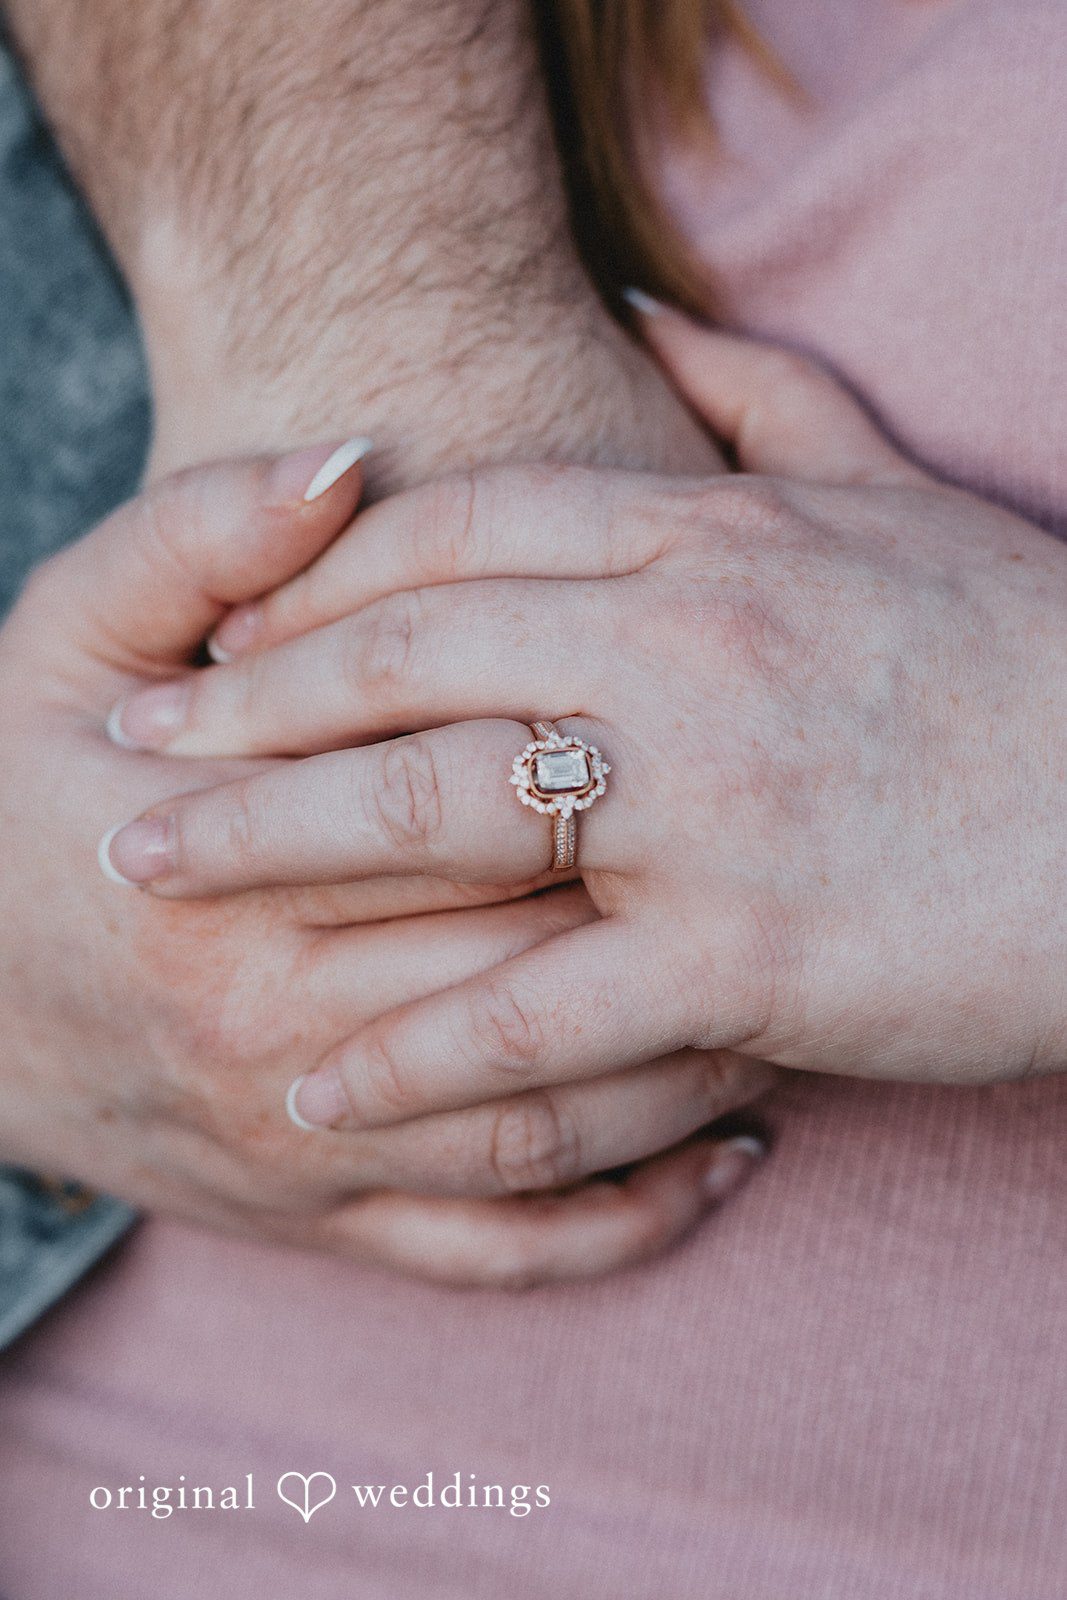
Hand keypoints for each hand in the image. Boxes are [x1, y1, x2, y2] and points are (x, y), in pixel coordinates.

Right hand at [1, 440, 768, 1284]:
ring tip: (798, 985)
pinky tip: (727, 1158)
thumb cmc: (7, 794)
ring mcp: (310, 1147)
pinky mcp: (323, 1226)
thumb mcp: (64, 637)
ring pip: (557, 1125)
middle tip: (804, 844)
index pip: (474, 810)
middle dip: (681, 909)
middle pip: (538, 965)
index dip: (616, 761)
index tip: (723, 708)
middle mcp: (284, 1028)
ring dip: (698, 1060)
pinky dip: (632, 1224)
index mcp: (239, 868)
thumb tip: (353, 457)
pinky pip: (506, 1252)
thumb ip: (198, 537)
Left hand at [107, 317, 1066, 1121]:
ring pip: (432, 811)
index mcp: (709, 539)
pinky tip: (315, 1078)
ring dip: (268, 844)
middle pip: (401, 660)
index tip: (227, 636)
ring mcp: (711, 801)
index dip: (314, 585)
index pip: (454, 538)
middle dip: (242, 709)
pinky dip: (408, 1050)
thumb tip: (644, 307)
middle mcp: (686, 649)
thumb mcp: (893, 495)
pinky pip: (534, 1011)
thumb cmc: (1025, 660)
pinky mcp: (749, 957)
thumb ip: (759, 396)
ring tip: (155, 876)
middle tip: (134, 756)